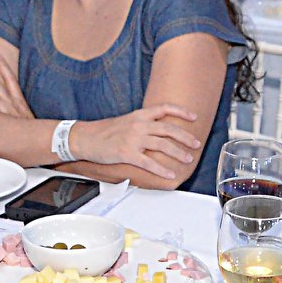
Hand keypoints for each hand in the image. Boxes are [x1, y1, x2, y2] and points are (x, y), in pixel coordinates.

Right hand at [71, 105, 201, 181]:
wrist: (85, 138)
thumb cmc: (104, 131)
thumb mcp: (126, 121)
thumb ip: (142, 123)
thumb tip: (158, 129)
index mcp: (139, 115)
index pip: (164, 108)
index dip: (181, 112)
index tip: (193, 116)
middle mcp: (138, 125)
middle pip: (168, 129)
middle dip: (185, 137)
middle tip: (196, 143)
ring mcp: (133, 139)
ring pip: (162, 145)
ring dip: (178, 153)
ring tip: (188, 159)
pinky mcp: (127, 153)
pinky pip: (149, 163)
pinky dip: (162, 169)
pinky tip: (170, 174)